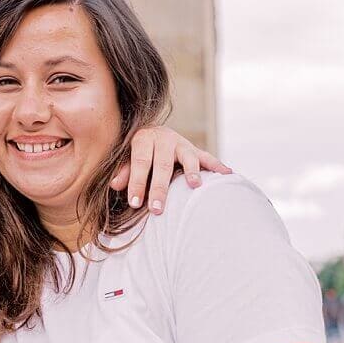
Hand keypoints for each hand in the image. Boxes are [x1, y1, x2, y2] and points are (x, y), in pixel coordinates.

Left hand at [110, 126, 231, 214]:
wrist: (152, 133)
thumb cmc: (136, 152)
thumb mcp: (126, 158)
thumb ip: (123, 171)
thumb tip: (115, 185)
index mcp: (144, 138)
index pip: (140, 161)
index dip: (136, 182)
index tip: (134, 204)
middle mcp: (164, 137)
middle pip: (162, 164)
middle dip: (159, 188)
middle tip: (157, 209)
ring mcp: (182, 143)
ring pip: (188, 157)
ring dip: (192, 172)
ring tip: (194, 186)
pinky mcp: (194, 149)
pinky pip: (207, 157)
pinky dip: (217, 165)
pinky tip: (228, 174)